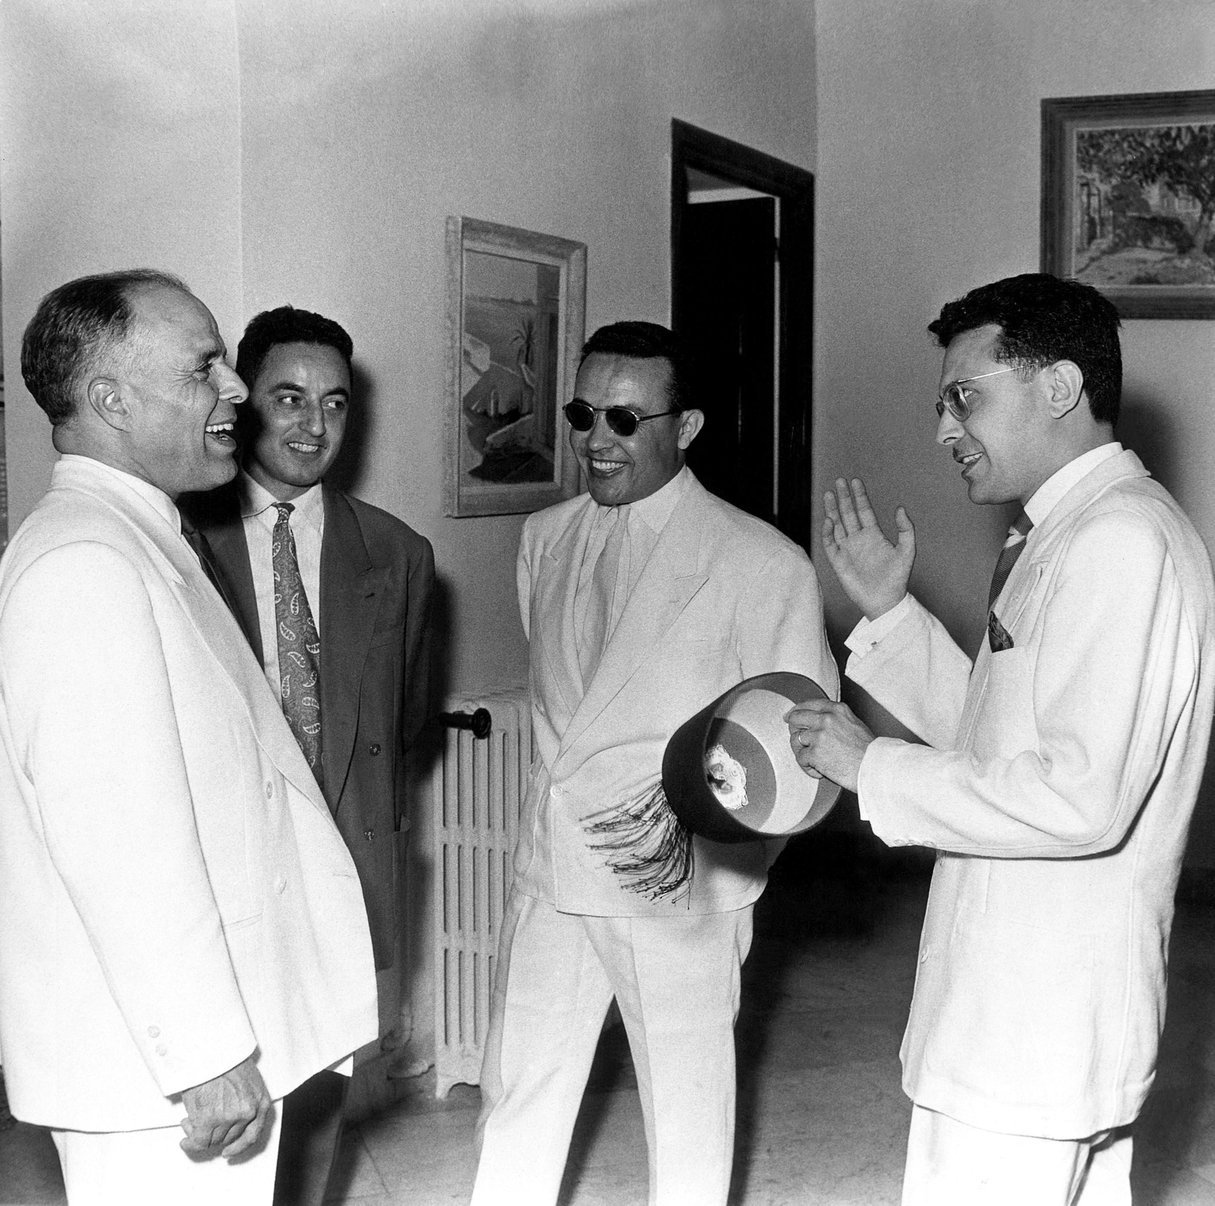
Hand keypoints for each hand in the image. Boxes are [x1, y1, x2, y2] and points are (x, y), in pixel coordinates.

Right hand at [179, 1054, 271, 1159]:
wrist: (211, 1049)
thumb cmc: (226, 1058)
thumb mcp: (247, 1079)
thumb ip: (243, 1100)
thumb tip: (228, 1119)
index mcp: (260, 1101)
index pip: (253, 1134)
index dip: (240, 1146)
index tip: (229, 1151)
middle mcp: (247, 1112)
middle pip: (229, 1137)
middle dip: (214, 1133)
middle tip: (201, 1127)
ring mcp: (229, 1118)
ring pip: (213, 1139)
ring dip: (199, 1135)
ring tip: (190, 1124)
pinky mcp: (209, 1120)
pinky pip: (198, 1141)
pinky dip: (190, 1142)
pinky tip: (185, 1138)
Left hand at [785, 699, 874, 792]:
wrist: (875, 767)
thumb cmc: (869, 751)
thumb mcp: (854, 724)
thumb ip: (835, 719)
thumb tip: (816, 721)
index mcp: (837, 709)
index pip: (809, 704)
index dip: (796, 711)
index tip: (789, 717)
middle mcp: (826, 719)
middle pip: (796, 718)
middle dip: (793, 729)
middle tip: (796, 740)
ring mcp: (818, 735)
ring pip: (795, 740)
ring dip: (802, 752)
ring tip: (814, 761)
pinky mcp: (814, 753)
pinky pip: (800, 758)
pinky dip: (808, 767)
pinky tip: (819, 771)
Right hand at [822, 478, 914, 618]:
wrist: (884, 601)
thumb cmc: (897, 578)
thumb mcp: (907, 551)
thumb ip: (906, 530)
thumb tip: (900, 508)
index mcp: (873, 535)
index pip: (864, 510)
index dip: (859, 496)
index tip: (855, 481)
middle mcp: (858, 539)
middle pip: (848, 513)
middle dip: (844, 497)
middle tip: (840, 481)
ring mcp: (847, 549)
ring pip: (837, 525)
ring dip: (833, 510)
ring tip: (828, 494)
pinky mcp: (838, 561)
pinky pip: (830, 543)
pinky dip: (828, 532)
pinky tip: (829, 520)